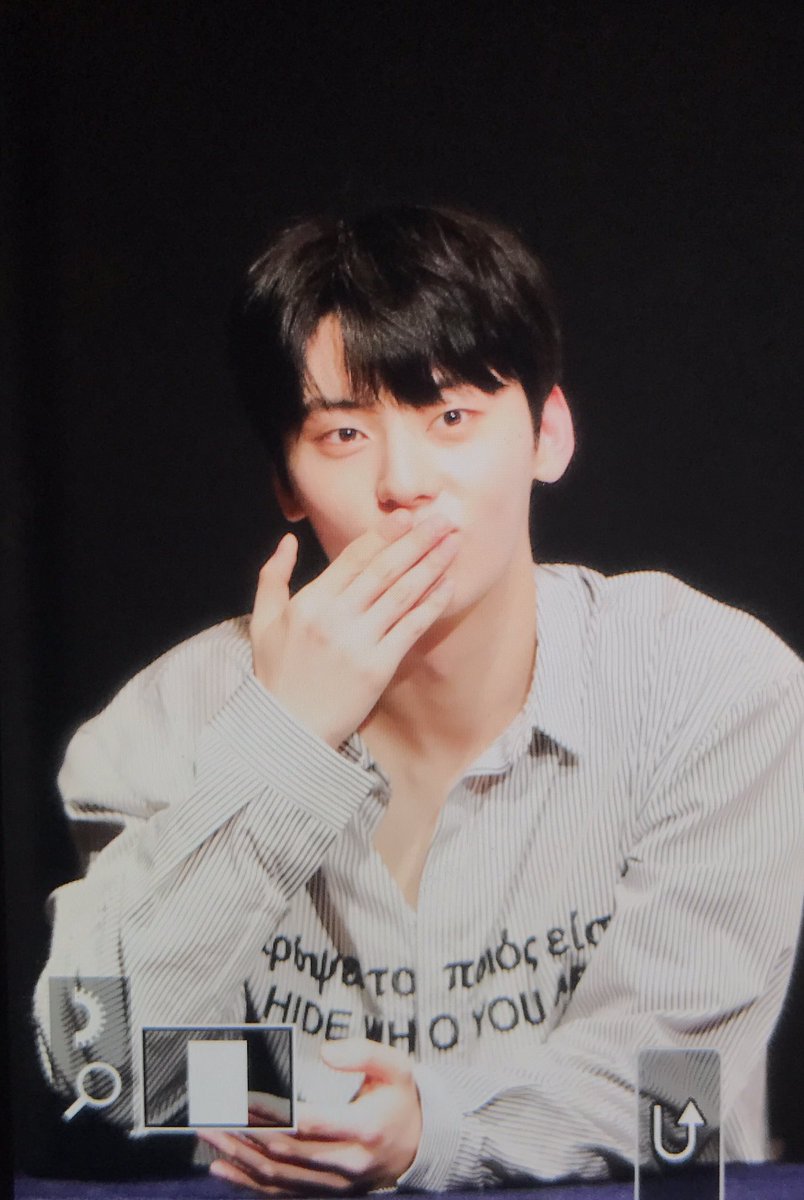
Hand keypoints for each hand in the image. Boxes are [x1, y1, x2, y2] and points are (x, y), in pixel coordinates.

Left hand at [199, 1039, 422, 1194]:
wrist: (420, 1147)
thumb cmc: (401, 1100)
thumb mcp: (397, 1067)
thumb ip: (364, 1053)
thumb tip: (325, 1052)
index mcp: (365, 1130)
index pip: (308, 1122)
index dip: (273, 1111)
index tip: (243, 1093)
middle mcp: (348, 1164)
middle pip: (285, 1152)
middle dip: (245, 1131)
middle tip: (213, 1110)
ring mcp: (334, 1186)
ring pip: (277, 1176)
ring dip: (238, 1157)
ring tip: (209, 1133)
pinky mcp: (324, 1195)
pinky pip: (280, 1194)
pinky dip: (247, 1183)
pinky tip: (220, 1168)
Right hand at [250, 512, 458, 746]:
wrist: (288, 728)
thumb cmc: (276, 674)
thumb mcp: (263, 621)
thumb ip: (273, 576)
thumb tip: (289, 541)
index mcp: (309, 603)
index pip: (352, 559)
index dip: (383, 536)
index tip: (407, 518)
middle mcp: (335, 618)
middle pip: (383, 571)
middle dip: (416, 542)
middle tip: (441, 521)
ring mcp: (358, 643)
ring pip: (401, 595)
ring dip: (430, 566)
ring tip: (453, 545)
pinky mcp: (378, 668)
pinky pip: (410, 629)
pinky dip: (430, 605)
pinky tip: (447, 586)